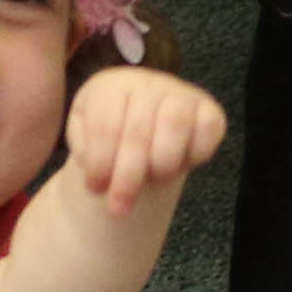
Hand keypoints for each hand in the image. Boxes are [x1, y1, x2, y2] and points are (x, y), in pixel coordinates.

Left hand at [65, 64, 230, 219]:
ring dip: (161, 165)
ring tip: (152, 181)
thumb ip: (86, 149)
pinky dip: (195, 155)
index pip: (104, 125)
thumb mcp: (84, 137)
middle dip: (127, 178)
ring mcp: (180, 93)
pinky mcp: (208, 109)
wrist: (138, 124)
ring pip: (174, 126)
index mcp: (110, 86)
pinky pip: (208, 130)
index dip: (100, 163)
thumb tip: (98, 165)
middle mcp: (147, 83)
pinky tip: (177, 167)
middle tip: (118, 208)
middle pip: (138, 132)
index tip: (95, 189)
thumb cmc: (108, 132)